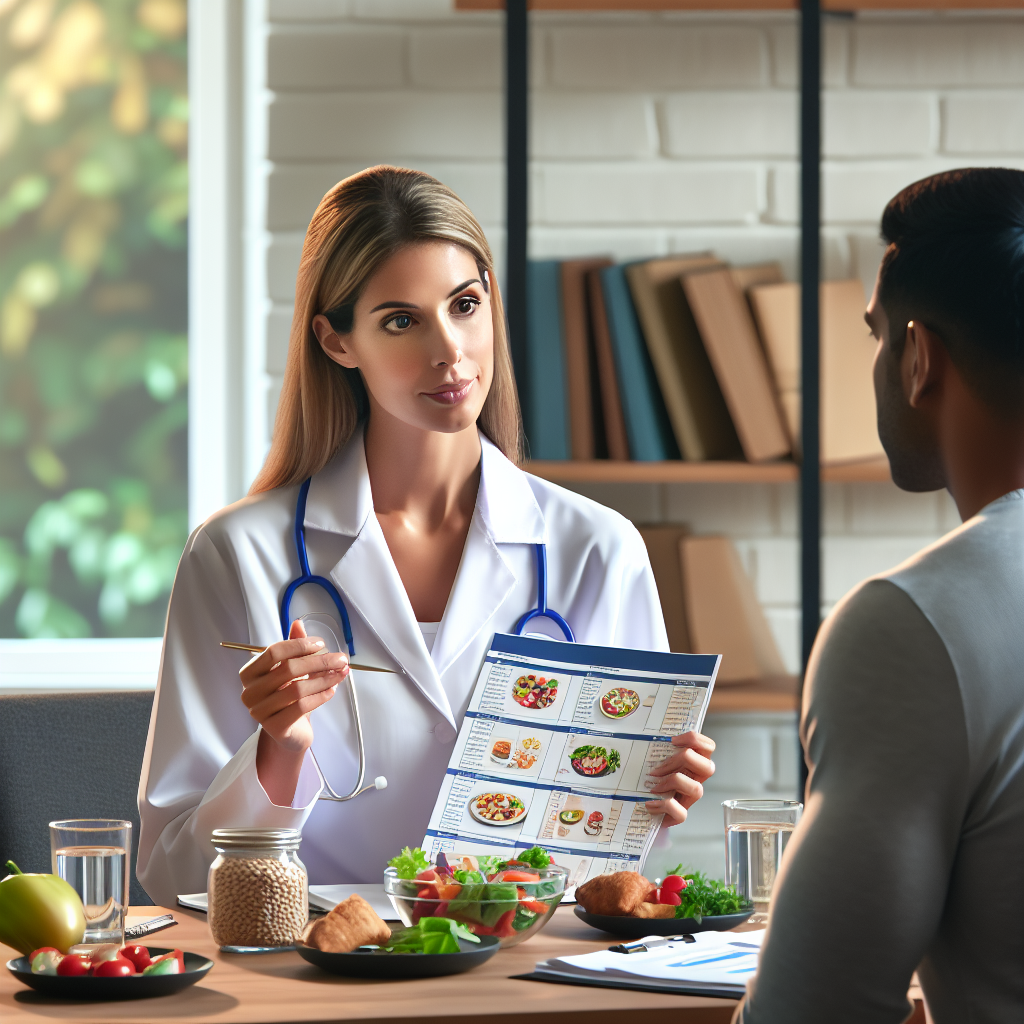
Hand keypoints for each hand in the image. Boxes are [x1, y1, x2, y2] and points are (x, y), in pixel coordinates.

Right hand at [239, 619, 347, 754]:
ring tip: (340, 674)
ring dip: (325, 678)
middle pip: (288, 669)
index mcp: (250, 672)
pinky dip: (321, 696)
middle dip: (319, 661)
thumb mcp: (291, 669)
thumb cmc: (289, 696)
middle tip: (340, 659)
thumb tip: (298, 623)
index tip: (321, 644)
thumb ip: (294, 647)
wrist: (290, 731)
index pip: (274, 652)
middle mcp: (250, 692)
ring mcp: (260, 712)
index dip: (299, 645)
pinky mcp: (275, 727)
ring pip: (297, 688)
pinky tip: (332, 690)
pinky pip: (302, 706)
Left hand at [645, 730, 715, 825]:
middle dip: (684, 760)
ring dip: (673, 782)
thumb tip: (635, 732)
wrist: (640, 808)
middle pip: (708, 767)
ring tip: (654, 785)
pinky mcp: (679, 815)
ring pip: (697, 789)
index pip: (708, 747)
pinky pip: (681, 813)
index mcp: (692, 763)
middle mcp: (695, 779)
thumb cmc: (647, 780)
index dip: (695, 740)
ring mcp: (689, 798)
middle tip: (661, 764)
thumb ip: (654, 747)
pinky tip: (650, 802)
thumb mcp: (652, 759)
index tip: (673, 740)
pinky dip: (664, 805)